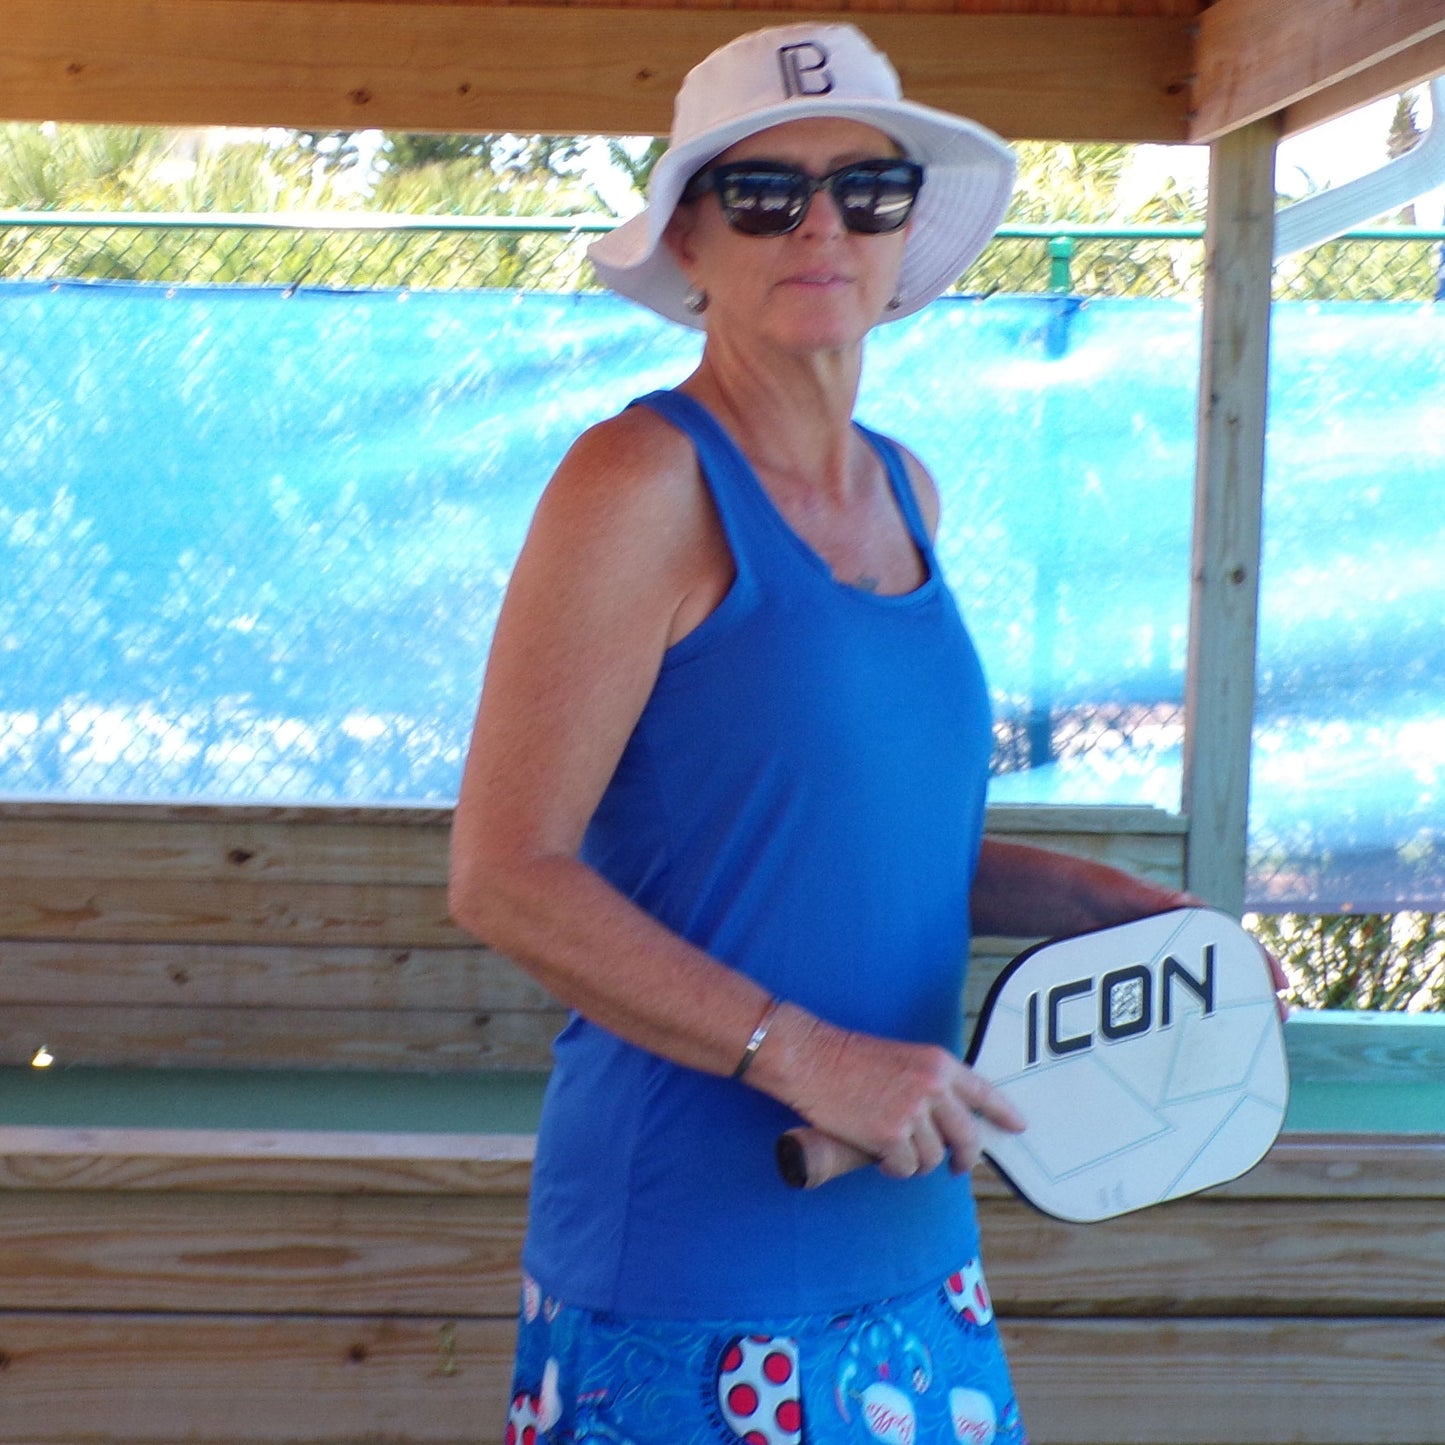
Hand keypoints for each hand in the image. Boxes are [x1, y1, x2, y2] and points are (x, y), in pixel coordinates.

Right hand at [782, 1022, 1025, 1181]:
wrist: (810, 1058)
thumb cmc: (847, 1057)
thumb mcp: (902, 1059)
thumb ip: (930, 1085)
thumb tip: (949, 1122)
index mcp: (938, 1064)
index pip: (984, 1092)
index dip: (1004, 1113)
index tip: (1018, 1127)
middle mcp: (932, 1088)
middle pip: (967, 1137)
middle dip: (964, 1158)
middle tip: (957, 1166)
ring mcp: (912, 1113)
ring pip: (933, 1158)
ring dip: (916, 1161)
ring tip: (894, 1148)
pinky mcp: (890, 1137)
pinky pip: (906, 1169)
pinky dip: (894, 1168)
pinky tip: (879, 1156)